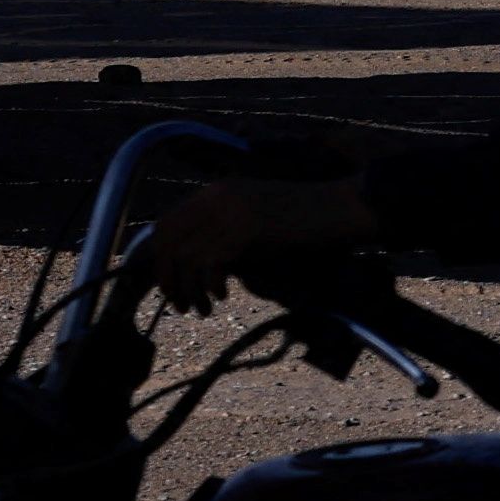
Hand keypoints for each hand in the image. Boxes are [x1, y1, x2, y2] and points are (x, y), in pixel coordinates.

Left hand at [138, 173, 377, 304]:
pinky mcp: (246, 230)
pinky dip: (210, 286)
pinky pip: (209, 263)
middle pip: (167, 240)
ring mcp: (230, 211)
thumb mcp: (254, 221)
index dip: (161, 258)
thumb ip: (224, 234)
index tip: (172, 285)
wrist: (338, 207)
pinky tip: (223, 297)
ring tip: (203, 309)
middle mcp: (216, 197)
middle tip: (183, 305)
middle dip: (168, 278)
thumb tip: (194, 268)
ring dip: (189, 290)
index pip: (166, 223)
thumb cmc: (301, 221)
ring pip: (185, 256)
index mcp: (216, 191)